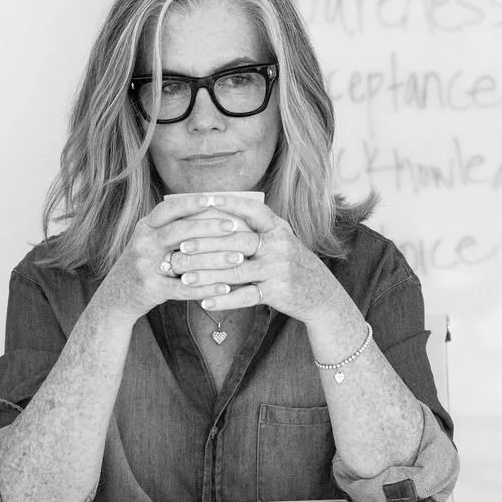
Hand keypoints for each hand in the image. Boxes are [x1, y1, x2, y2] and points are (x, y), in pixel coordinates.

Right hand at [99, 195, 249, 323]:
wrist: (115, 298)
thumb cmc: (142, 265)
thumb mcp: (148, 241)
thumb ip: (171, 227)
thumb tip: (208, 210)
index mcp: (145, 228)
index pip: (168, 209)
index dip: (190, 203)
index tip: (214, 198)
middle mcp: (143, 243)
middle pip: (179, 230)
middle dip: (208, 226)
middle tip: (234, 226)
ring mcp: (145, 266)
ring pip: (184, 258)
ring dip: (214, 258)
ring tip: (239, 257)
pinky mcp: (151, 289)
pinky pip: (184, 288)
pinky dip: (206, 288)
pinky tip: (226, 287)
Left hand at [175, 194, 345, 323]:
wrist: (320, 293)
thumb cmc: (289, 262)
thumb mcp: (280, 240)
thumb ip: (257, 228)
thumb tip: (217, 214)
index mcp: (278, 229)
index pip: (253, 211)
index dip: (230, 203)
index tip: (204, 200)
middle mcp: (279, 246)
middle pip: (237, 242)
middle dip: (206, 244)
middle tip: (180, 247)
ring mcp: (278, 270)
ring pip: (236, 271)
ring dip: (207, 275)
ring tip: (184, 277)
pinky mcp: (276, 293)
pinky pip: (245, 297)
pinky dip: (223, 300)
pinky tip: (204, 301)